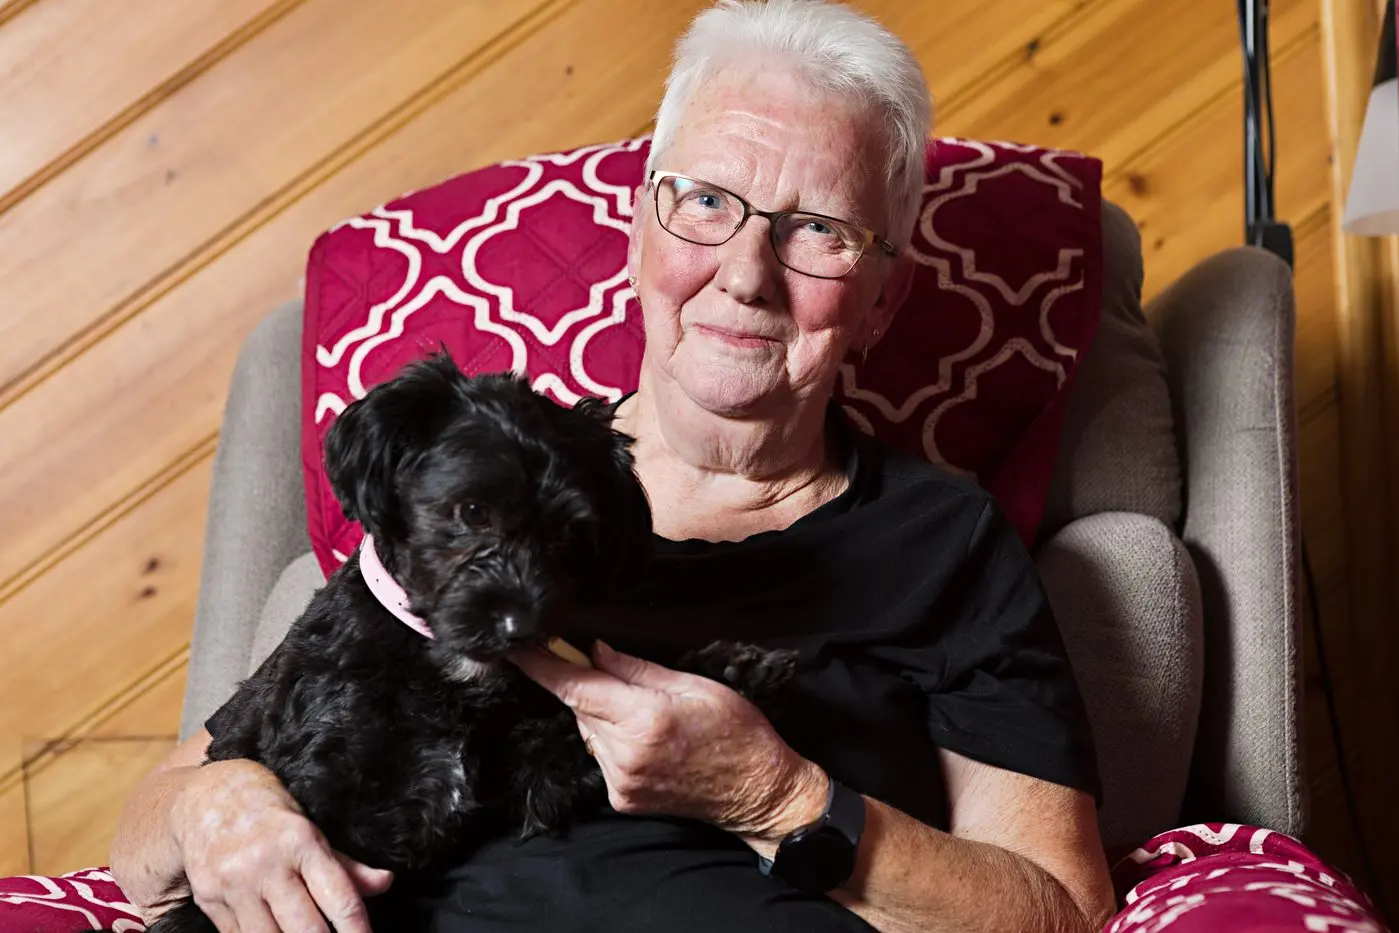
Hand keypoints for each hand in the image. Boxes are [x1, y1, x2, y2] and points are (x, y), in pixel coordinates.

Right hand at [168, 759, 392, 932]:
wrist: (204, 796)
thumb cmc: (267, 811)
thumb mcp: (309, 828)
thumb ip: (345, 864)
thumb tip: (385, 883)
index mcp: (300, 841)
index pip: (339, 897)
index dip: (357, 930)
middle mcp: (266, 863)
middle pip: (305, 928)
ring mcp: (233, 884)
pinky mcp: (208, 900)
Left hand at [509, 642, 828, 851]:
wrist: (757, 791)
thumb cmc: (736, 731)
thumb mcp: (693, 685)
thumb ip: (636, 670)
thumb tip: (594, 652)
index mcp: (643, 719)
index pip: (576, 687)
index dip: (540, 666)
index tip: (514, 648)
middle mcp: (624, 754)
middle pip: (581, 706)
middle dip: (590, 685)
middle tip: (621, 678)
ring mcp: (620, 781)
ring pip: (588, 731)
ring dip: (603, 715)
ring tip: (648, 716)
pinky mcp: (621, 798)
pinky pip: (600, 756)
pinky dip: (613, 740)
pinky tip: (648, 741)